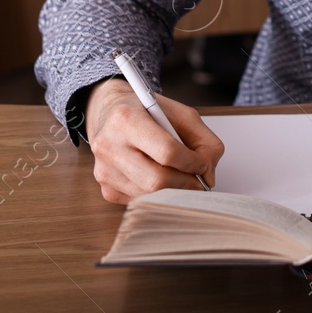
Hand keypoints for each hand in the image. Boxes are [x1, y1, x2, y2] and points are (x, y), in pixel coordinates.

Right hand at [83, 79, 224, 203]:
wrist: (108, 112)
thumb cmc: (146, 111)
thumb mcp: (180, 113)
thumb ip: (203, 140)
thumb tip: (208, 176)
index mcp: (127, 119)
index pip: (166, 152)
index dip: (192, 163)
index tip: (203, 164)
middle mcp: (108, 146)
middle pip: (156, 180)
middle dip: (185, 183)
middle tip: (197, 179)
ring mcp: (103, 170)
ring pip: (149, 195)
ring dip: (173, 190)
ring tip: (181, 177)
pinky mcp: (105, 188)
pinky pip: (139, 201)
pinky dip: (157, 194)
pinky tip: (159, 177)